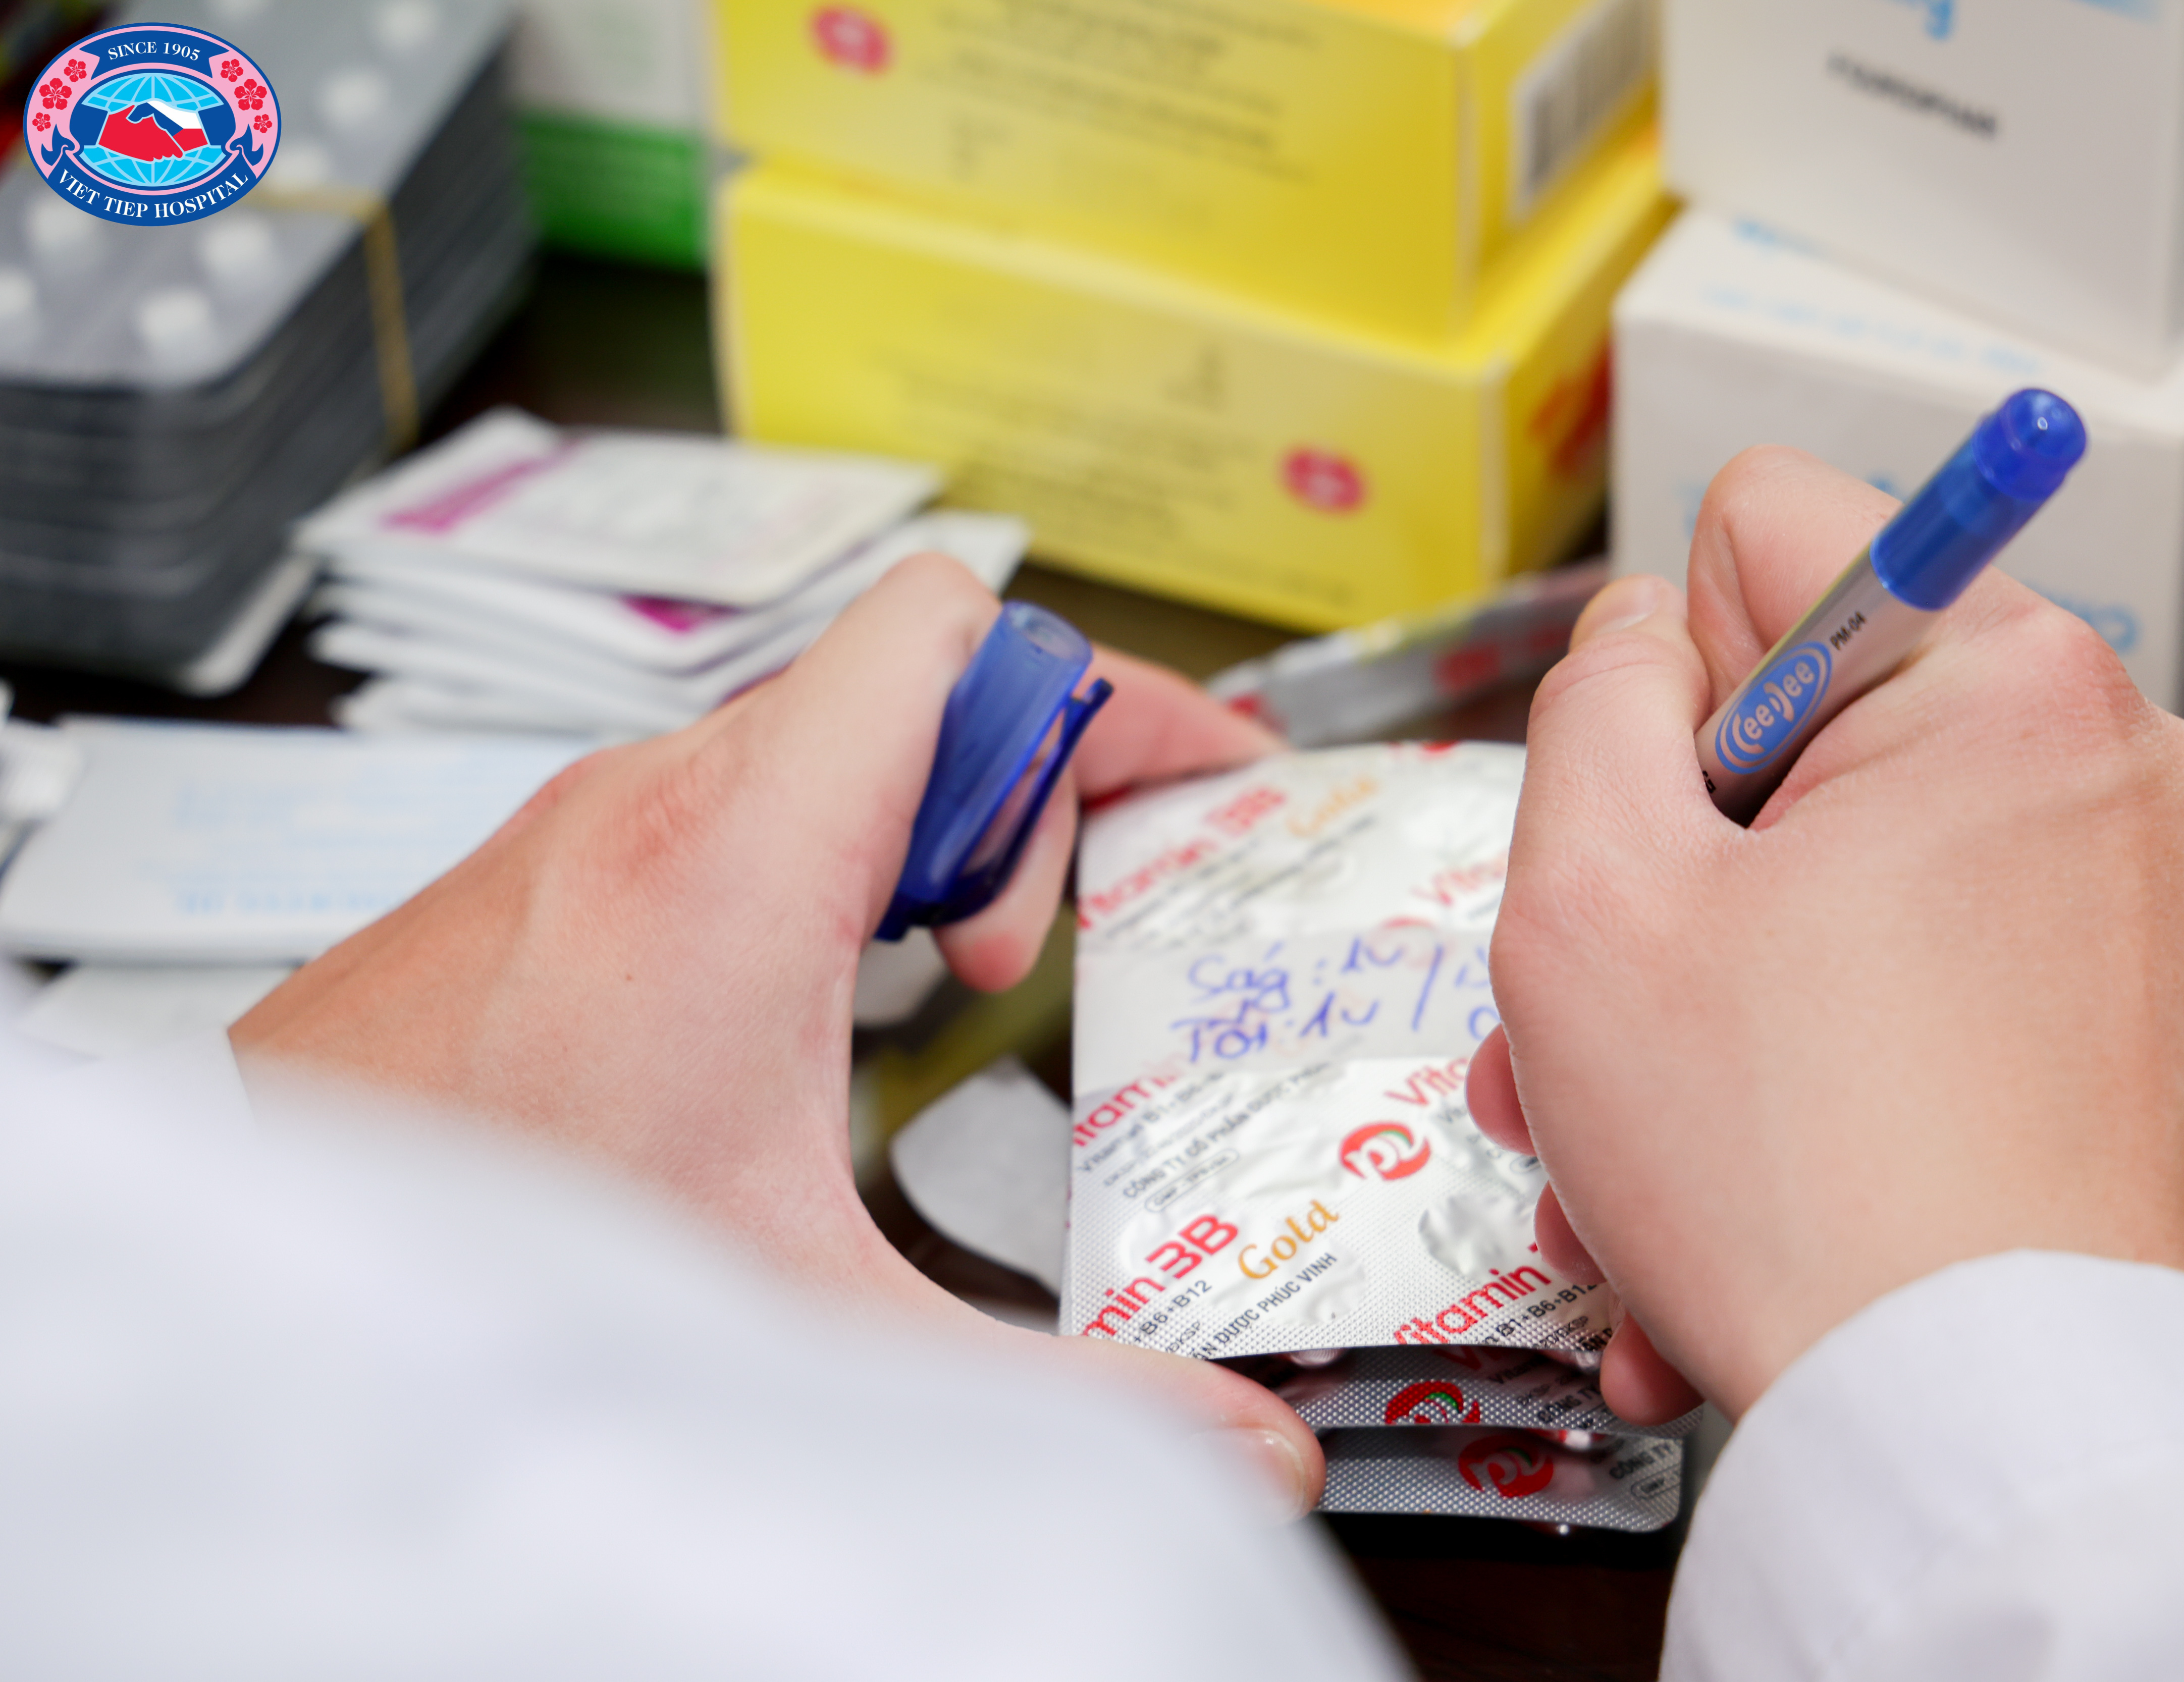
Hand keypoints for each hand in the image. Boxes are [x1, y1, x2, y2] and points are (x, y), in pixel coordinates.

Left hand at [233, 555, 1324, 1514]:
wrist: (259, 1260)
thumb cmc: (490, 1260)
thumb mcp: (820, 1323)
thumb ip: (1056, 1390)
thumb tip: (1235, 1451)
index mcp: (741, 855)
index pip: (955, 636)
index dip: (1107, 687)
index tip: (1197, 766)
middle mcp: (656, 803)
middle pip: (914, 686)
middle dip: (1021, 803)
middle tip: (1005, 953)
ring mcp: (588, 823)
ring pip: (820, 738)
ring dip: (916, 834)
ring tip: (929, 974)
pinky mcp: (543, 865)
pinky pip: (731, 789)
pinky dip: (820, 853)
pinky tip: (809, 993)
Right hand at [1465, 448, 2183, 1423]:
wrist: (1997, 1448)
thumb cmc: (1803, 1185)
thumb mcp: (1586, 899)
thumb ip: (1591, 703)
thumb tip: (1643, 640)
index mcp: (2010, 686)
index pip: (1768, 533)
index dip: (1659, 679)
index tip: (1656, 831)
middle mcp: (2133, 769)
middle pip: (1815, 743)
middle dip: (1678, 895)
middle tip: (1602, 1035)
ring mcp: (2173, 909)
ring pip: (1868, 891)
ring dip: (1727, 1018)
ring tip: (1648, 1166)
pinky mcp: (2176, 1032)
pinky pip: (1953, 997)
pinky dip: (1837, 1082)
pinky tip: (1752, 1203)